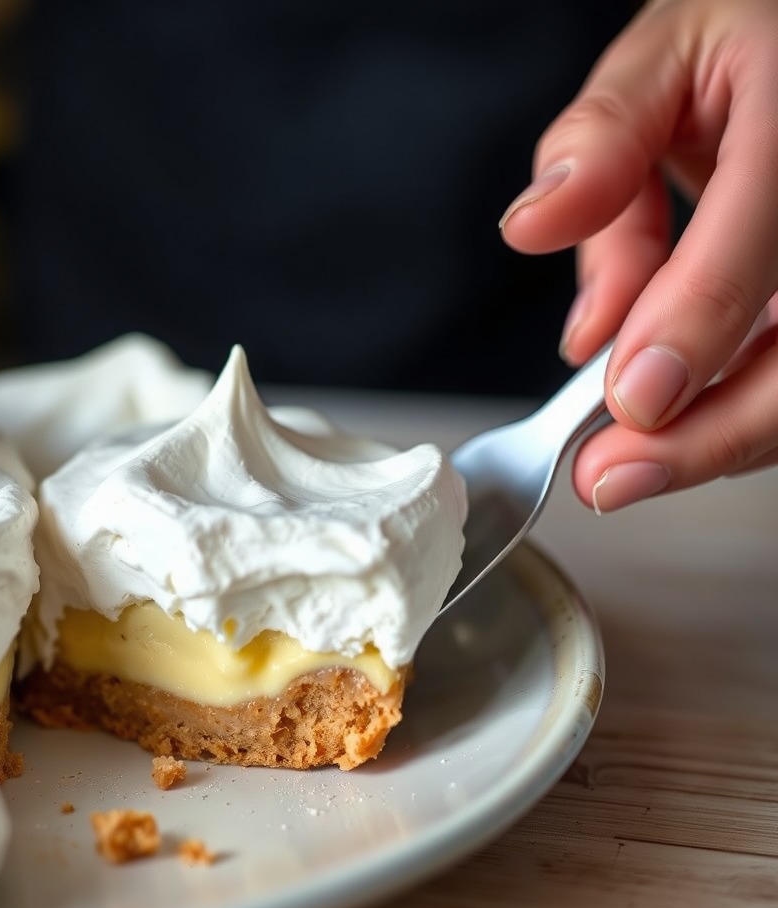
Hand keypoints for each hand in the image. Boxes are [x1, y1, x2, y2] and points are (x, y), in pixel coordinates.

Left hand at [499, 0, 777, 511]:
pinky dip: (731, 411)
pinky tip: (672, 432)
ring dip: (718, 438)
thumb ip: (602, 140)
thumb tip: (536, 224)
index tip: (626, 404)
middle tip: (612, 479)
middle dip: (711, 432)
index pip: (754, 245)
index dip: (695, 334)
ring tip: (626, 470)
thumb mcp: (663, 54)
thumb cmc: (742, 43)